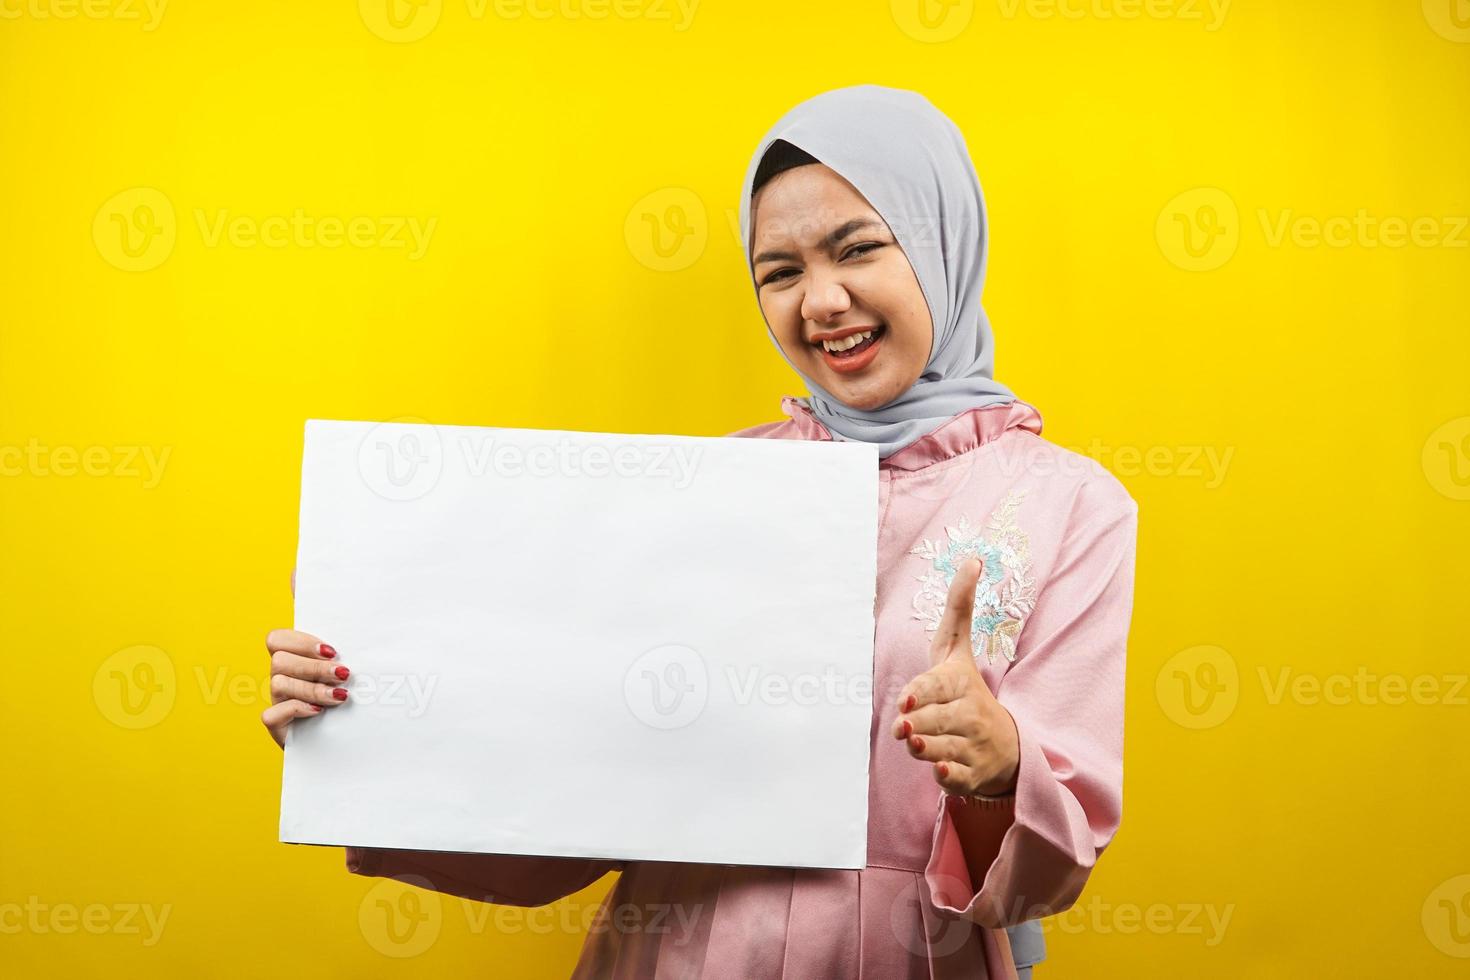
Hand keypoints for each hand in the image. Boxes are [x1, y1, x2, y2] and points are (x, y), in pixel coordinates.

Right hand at [261, 629, 349, 748]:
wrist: (343, 739)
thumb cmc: (345, 702)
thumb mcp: (342, 676)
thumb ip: (339, 660)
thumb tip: (357, 649)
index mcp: (293, 660)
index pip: (277, 639)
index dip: (301, 642)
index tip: (331, 652)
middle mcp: (280, 678)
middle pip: (280, 660)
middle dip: (315, 667)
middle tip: (343, 674)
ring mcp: (276, 701)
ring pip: (278, 683)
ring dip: (312, 688)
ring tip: (340, 696)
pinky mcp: (276, 725)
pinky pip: (272, 713)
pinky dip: (296, 709)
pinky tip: (318, 711)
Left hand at [892, 558, 1020, 797]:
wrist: (1006, 743)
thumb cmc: (966, 689)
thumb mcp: (958, 648)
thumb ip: (960, 606)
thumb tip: (972, 558)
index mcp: (961, 683)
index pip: (937, 687)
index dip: (921, 694)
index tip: (905, 701)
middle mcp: (971, 714)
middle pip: (935, 721)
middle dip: (917, 725)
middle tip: (902, 729)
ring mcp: (973, 746)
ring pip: (940, 748)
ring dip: (923, 749)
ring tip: (913, 743)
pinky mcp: (972, 775)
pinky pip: (955, 778)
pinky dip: (947, 777)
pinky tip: (940, 771)